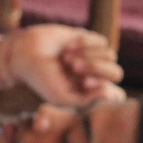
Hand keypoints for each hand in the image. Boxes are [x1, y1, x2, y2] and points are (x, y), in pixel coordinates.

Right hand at [6, 25, 125, 106]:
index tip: (84, 83)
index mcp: (91, 93)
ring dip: (87, 56)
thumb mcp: (60, 98)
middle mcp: (95, 76)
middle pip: (116, 73)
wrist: (26, 53)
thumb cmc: (41, 79)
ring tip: (66, 58)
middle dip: (96, 69)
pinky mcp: (90, 41)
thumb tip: (110, 94)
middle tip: (74, 67)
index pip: (116, 95)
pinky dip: (84, 44)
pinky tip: (68, 46)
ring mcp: (94, 58)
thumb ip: (86, 101)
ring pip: (110, 56)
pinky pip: (101, 42)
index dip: (105, 89)